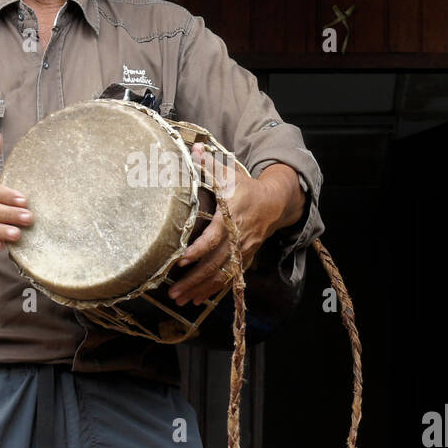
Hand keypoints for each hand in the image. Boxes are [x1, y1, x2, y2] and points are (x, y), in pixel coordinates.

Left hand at [167, 143, 275, 306]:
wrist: (274, 203)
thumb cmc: (245, 188)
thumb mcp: (229, 174)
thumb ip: (210, 165)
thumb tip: (195, 148)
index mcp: (232, 217)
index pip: (215, 237)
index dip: (199, 250)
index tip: (181, 260)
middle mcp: (238, 237)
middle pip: (216, 263)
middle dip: (194, 279)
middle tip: (173, 291)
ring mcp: (243, 251)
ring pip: (222, 275)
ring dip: (200, 289)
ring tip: (180, 299)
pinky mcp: (245, 259)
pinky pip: (229, 279)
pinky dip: (212, 291)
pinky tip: (196, 300)